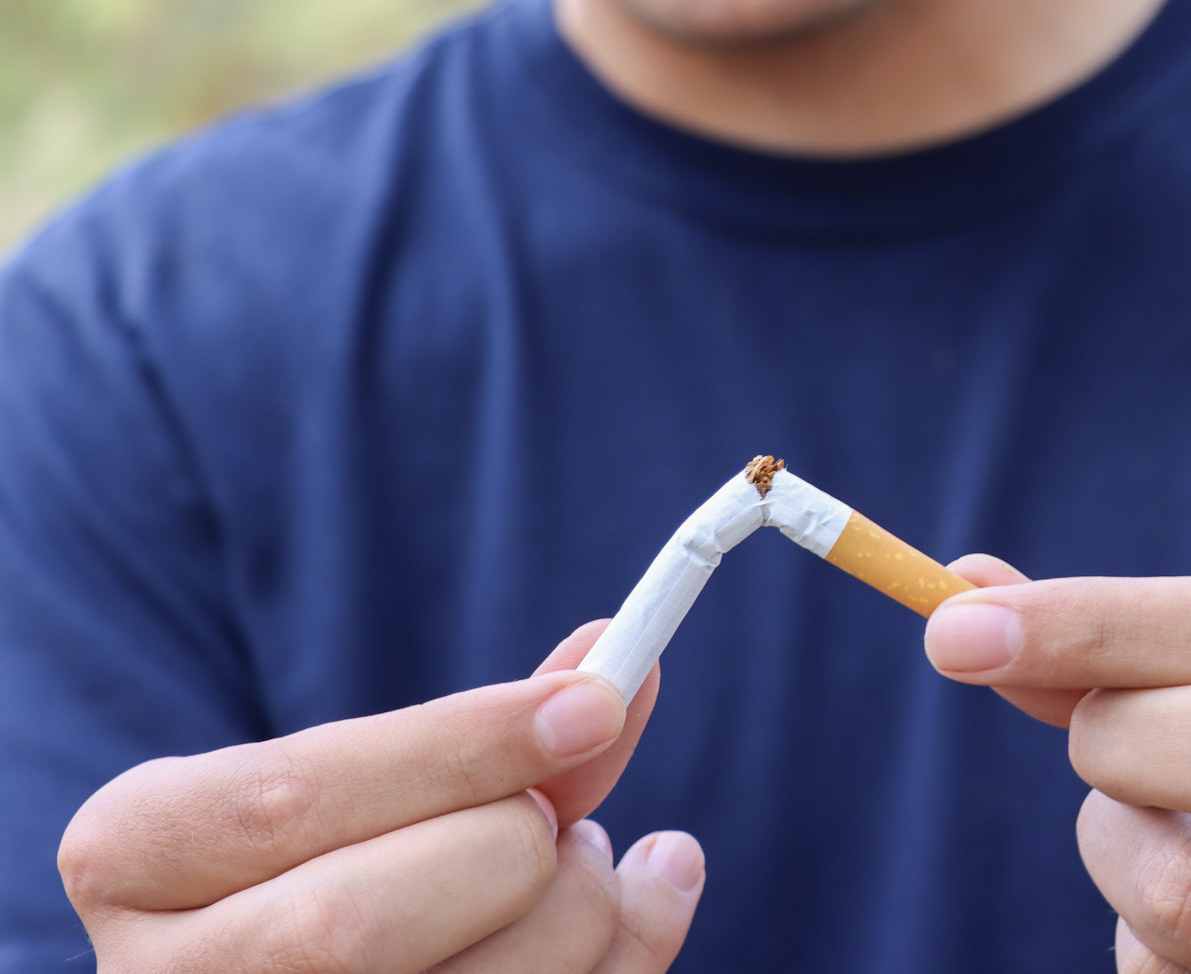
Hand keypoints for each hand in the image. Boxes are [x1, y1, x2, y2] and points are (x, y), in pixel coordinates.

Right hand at [59, 621, 704, 972]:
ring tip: (588, 868)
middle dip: (512, 850)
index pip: (291, 800)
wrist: (312, 962)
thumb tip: (614, 666)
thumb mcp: (374, 779)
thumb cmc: (351, 852)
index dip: (459, 748)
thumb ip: (488, 736)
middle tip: (574, 818)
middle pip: (357, 922)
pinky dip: (626, 958)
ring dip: (583, 912)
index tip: (598, 702)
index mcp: (133, 857)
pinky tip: (636, 911)